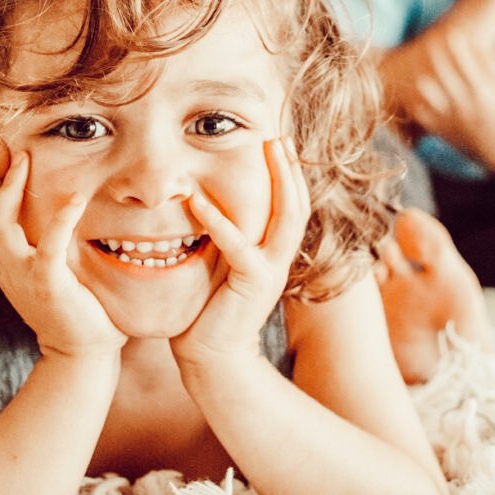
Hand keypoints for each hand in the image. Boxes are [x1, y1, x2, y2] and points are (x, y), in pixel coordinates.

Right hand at [0, 144, 124, 361]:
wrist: (81, 357)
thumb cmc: (76, 314)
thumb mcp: (52, 275)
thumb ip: (48, 247)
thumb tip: (65, 210)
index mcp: (6, 266)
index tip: (0, 155)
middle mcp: (6, 269)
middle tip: (6, 146)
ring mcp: (22, 278)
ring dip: (9, 189)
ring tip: (24, 159)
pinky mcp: (48, 285)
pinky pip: (48, 246)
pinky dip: (61, 219)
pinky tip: (76, 197)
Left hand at [171, 139, 310, 372]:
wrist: (213, 359)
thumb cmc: (207, 314)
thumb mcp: (218, 266)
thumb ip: (221, 238)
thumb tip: (200, 200)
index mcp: (272, 255)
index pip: (289, 208)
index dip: (288, 176)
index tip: (279, 144)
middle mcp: (278, 260)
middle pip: (297, 204)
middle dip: (291, 168)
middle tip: (281, 135)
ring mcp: (270, 270)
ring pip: (287, 216)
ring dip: (279, 178)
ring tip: (269, 147)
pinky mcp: (252, 282)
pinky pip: (238, 243)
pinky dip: (217, 219)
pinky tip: (197, 199)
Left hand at [382, 27, 494, 174]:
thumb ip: (491, 65)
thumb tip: (475, 42)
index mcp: (484, 91)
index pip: (465, 61)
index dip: (456, 45)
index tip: (450, 33)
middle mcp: (466, 104)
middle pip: (442, 71)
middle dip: (436, 54)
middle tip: (431, 42)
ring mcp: (452, 119)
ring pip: (426, 91)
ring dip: (423, 76)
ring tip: (422, 68)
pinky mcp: (443, 132)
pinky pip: (420, 112)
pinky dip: (417, 99)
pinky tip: (418, 92)